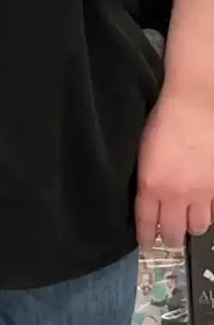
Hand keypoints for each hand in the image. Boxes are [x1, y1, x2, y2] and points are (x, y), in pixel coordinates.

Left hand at [136, 90, 213, 248]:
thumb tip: (145, 196)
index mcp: (150, 184)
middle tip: (167, 235)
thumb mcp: (142, 151)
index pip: (146, 223)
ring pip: (197, 227)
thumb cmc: (162, 119)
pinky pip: (213, 212)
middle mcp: (175, 195)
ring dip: (190, 225)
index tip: (146, 244)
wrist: (194, 104)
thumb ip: (145, 178)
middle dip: (169, 237)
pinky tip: (202, 206)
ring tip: (186, 220)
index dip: (146, 238)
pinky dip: (207, 213)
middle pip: (173, 233)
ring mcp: (200, 192)